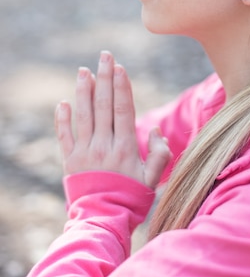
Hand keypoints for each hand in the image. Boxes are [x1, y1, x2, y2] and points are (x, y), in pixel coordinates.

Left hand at [55, 51, 170, 188]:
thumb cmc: (132, 200)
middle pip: (104, 105)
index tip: (120, 68)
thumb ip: (160, 154)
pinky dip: (63, 118)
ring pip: (84, 115)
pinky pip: (64, 135)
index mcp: (125, 148)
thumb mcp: (153, 180)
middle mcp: (104, 145)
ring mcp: (85, 152)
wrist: (103, 220)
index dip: (121, 87)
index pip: (123, 109)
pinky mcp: (70, 161)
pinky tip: (64, 102)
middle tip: (105, 56)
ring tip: (83, 70)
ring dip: (83, 90)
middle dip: (105, 78)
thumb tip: (155, 130)